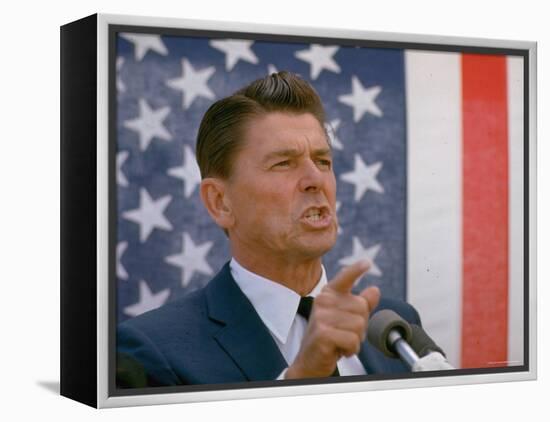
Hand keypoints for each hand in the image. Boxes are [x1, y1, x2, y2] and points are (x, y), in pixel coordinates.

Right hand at [285, 260, 379, 378]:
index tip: (367, 262)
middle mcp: (323, 301)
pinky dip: (350, 349)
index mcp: (328, 295)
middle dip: (360, 326)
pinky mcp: (322, 333)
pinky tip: (338, 350)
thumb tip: (374, 290)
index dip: (356, 270)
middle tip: (344, 334)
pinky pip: (352, 340)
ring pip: (359, 325)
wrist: (310, 362)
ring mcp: (321, 317)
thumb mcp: (345, 319)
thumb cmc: (328, 339)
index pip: (345, 278)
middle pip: (361, 307)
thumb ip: (360, 304)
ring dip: (355, 340)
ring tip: (340, 342)